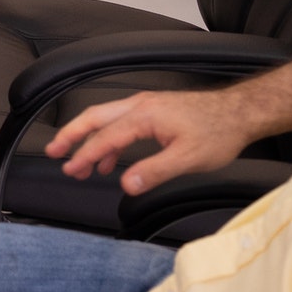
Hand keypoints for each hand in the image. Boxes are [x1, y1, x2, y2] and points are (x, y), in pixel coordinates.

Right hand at [46, 89, 248, 195]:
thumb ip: (154, 171)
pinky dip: (108, 139)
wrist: (238, 113)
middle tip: (54, 151)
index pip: (106, 136)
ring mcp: (144, 106)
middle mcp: (139, 106)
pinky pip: (120, 123)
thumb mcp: (187, 159)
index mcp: (143, 115)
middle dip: (72, 134)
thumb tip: (126, 185)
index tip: (70, 169)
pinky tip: (109, 160)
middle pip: (95, 117)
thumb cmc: (216, 133)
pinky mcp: (152, 112)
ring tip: (77, 163)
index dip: (86, 154)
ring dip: (89, 139)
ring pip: (106, 119)